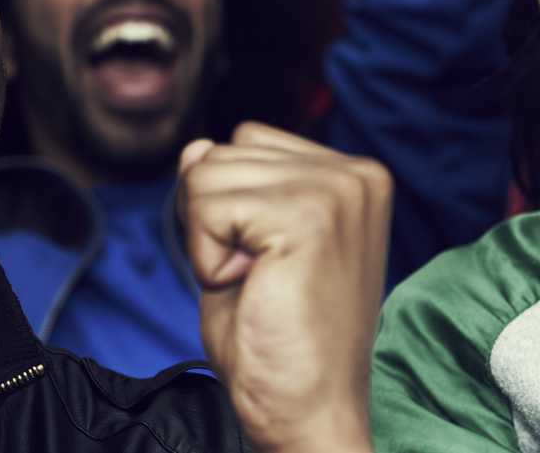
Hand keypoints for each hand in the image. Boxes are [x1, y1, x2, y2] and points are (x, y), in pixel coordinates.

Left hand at [178, 123, 388, 452]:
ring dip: (209, 240)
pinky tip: (251, 286)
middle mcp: (353, 173)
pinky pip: (205, 208)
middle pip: (218, 153)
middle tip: (259, 278)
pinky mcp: (309, 215)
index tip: (263, 259)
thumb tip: (196, 145)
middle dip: (212, 221)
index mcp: (349, 174)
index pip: (241, 141)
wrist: (305, 408)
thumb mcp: (237, 242)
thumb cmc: (275, 336)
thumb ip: (221, 187)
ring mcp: (336, 190)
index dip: (225, 205)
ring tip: (258, 282)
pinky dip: (207, 256)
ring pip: (204, 175)